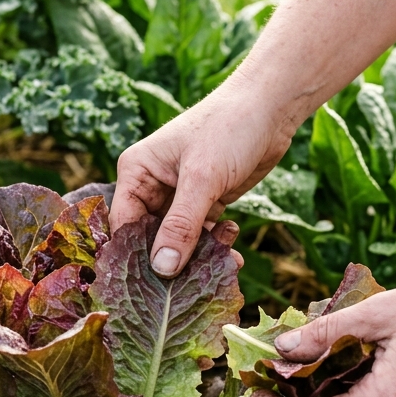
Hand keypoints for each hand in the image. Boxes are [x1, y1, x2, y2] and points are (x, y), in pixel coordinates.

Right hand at [111, 81, 291, 274]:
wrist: (271, 108)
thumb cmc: (229, 128)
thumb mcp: (202, 178)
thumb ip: (181, 225)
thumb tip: (161, 269)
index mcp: (137, 172)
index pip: (123, 225)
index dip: (134, 257)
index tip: (151, 288)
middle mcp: (152, 185)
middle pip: (150, 238)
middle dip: (172, 261)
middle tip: (191, 287)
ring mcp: (180, 196)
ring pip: (179, 241)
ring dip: (198, 257)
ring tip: (223, 266)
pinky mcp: (206, 202)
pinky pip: (202, 236)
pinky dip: (214, 247)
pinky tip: (232, 254)